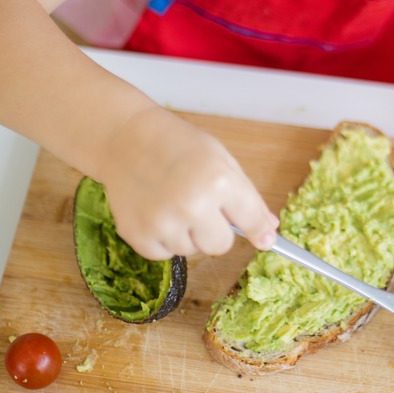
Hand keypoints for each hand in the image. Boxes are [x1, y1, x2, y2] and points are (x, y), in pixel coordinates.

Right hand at [94, 106, 277, 258]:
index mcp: (217, 181)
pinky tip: (156, 211)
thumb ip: (247, 198)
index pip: (251, 221)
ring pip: (191, 250)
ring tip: (172, 202)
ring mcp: (162, 222)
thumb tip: (269, 233)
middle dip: (215, 231)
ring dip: (187, 234)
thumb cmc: (177, 145)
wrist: (125, 138)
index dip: (259, 231)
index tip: (265, 241)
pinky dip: (162, 239)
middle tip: (200, 206)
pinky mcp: (137, 235)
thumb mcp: (221, 159)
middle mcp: (191, 205)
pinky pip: (164, 254)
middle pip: (220, 246)